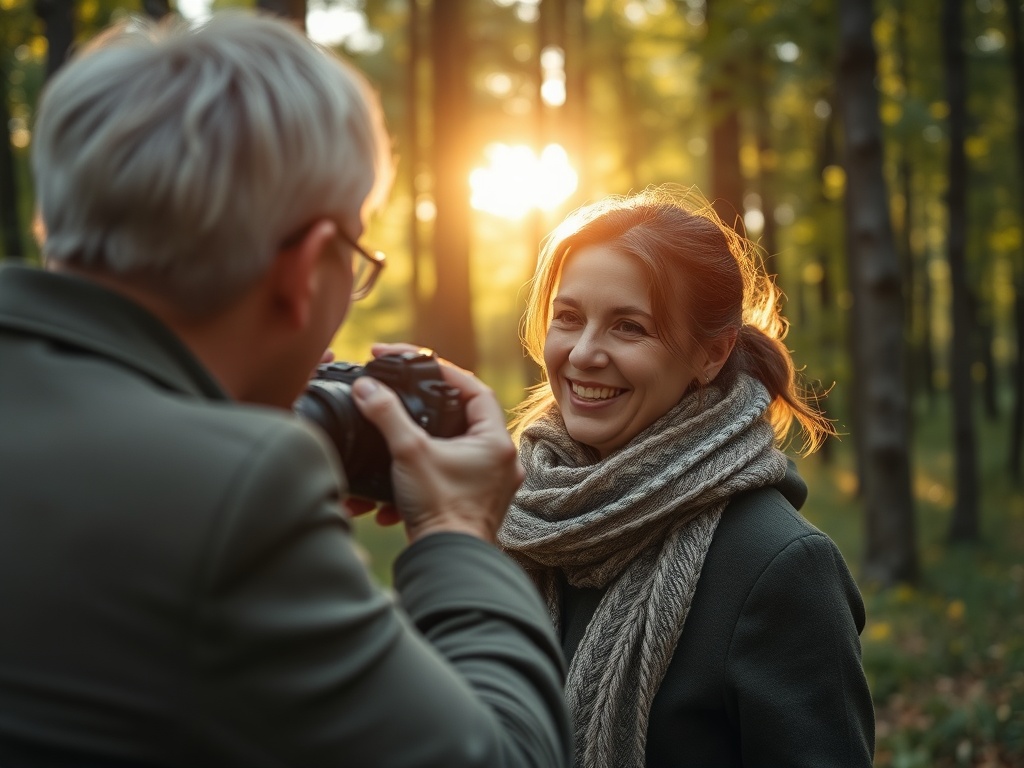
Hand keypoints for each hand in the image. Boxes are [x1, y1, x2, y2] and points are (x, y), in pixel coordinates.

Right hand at [350, 343, 522, 543]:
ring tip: (398, 438)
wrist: (447, 562)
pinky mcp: (476, 504)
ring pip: (455, 450)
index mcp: (495, 442)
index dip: (447, 373)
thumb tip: (367, 387)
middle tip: (407, 396)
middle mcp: (500, 461)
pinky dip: (424, 474)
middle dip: (432, 409)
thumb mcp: (409, 453)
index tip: (420, 364)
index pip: (476, 389)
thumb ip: (387, 415)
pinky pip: (450, 477)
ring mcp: (491, 484)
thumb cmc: (440, 509)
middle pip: (465, 418)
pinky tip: (398, 483)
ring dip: (424, 444)